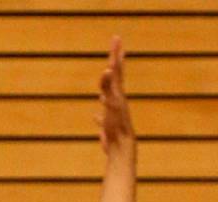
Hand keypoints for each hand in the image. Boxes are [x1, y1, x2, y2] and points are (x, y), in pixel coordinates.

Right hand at [95, 36, 134, 154]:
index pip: (115, 69)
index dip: (115, 54)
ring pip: (109, 95)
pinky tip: (94, 116)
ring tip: (106, 83)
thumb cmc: (117, 126)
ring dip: (106, 86)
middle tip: (116, 48)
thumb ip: (108, 86)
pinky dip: (98, 114)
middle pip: (116, 78)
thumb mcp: (111, 103)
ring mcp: (114, 112)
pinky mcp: (109, 126)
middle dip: (115, 63)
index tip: (116, 38)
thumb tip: (108, 68)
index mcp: (117, 94)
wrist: (123, 147)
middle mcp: (117, 100)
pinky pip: (103, 116)